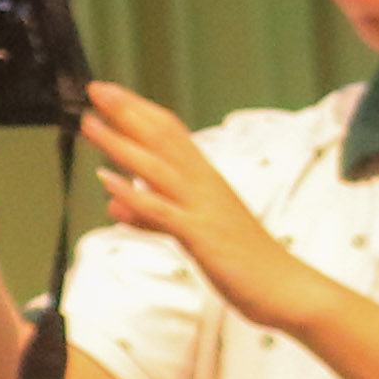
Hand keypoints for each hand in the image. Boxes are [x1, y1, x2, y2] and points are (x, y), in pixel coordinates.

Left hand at [80, 84, 335, 329]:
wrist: (287, 289)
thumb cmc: (248, 263)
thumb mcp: (194, 234)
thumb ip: (153, 217)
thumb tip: (116, 206)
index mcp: (207, 182)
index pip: (171, 134)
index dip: (139, 110)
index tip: (110, 92)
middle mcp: (206, 187)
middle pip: (163, 140)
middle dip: (128, 112)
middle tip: (96, 89)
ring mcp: (204, 209)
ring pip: (158, 168)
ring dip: (122, 143)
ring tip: (90, 124)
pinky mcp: (202, 235)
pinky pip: (162, 211)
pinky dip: (134, 194)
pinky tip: (108, 181)